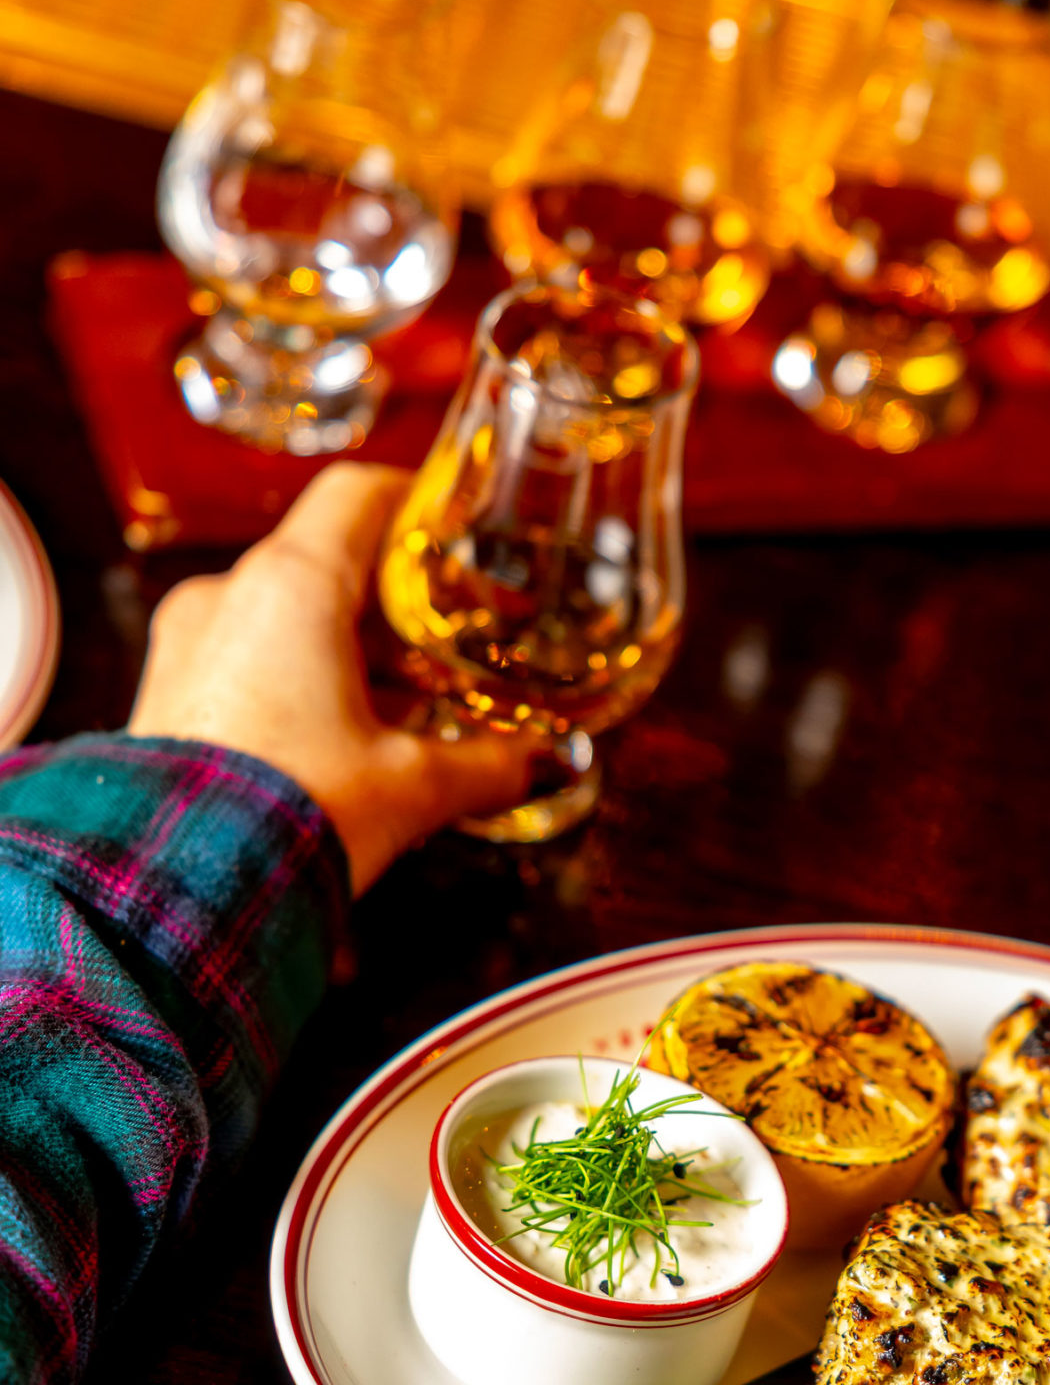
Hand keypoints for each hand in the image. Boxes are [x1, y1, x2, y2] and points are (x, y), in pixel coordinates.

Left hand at [129, 461, 537, 893]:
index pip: (360, 493)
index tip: (461, 526)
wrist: (181, 891)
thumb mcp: (414, 785)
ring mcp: (189, 643)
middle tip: (455, 635)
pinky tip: (350, 735)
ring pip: (286, 613)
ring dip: (352, 645)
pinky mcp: (168, 695)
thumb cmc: (286, 818)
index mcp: (292, 584)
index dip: (419, 500)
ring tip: (412, 699)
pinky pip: (247, 658)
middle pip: (328, 557)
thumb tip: (547, 763)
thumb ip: (493, 765)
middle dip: (398, 598)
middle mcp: (229, 595)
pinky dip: (304, 678)